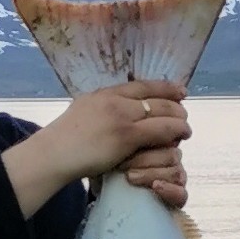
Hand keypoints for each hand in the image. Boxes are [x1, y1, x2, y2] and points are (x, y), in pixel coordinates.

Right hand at [3, 81, 190, 217]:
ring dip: (178, 119)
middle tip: (184, 112)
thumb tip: (112, 108)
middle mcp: (115, 100)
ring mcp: (122, 116)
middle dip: (175, 104)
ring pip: (162, 111)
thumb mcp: (83, 111)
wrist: (54, 153)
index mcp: (104, 93)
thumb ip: (101, 108)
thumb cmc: (64, 141)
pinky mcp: (127, 135)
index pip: (141, 85)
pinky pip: (160, 130)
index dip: (164, 87)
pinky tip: (180, 136)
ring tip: (185, 128)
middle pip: (155, 96)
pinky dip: (174, 132)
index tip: (179, 90)